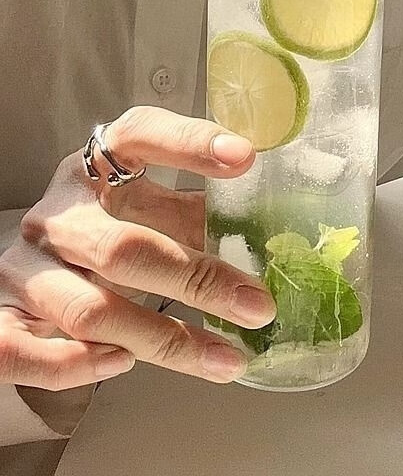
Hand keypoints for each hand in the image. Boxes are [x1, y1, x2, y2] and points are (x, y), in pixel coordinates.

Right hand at [0, 107, 274, 390]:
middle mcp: (57, 214)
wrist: (34, 261)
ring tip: (227, 358)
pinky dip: (77, 366)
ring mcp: (23, 268)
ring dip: (165, 340)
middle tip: (259, 306)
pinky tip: (124, 363)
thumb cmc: (108, 226)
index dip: (190, 144)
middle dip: (198, 281)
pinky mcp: (1, 317)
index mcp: (96, 167)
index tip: (245, 158)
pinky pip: (22, 352)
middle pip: (123, 249)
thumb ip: (197, 214)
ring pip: (89, 311)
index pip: (140, 137)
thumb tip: (274, 239)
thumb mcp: (150, 207)